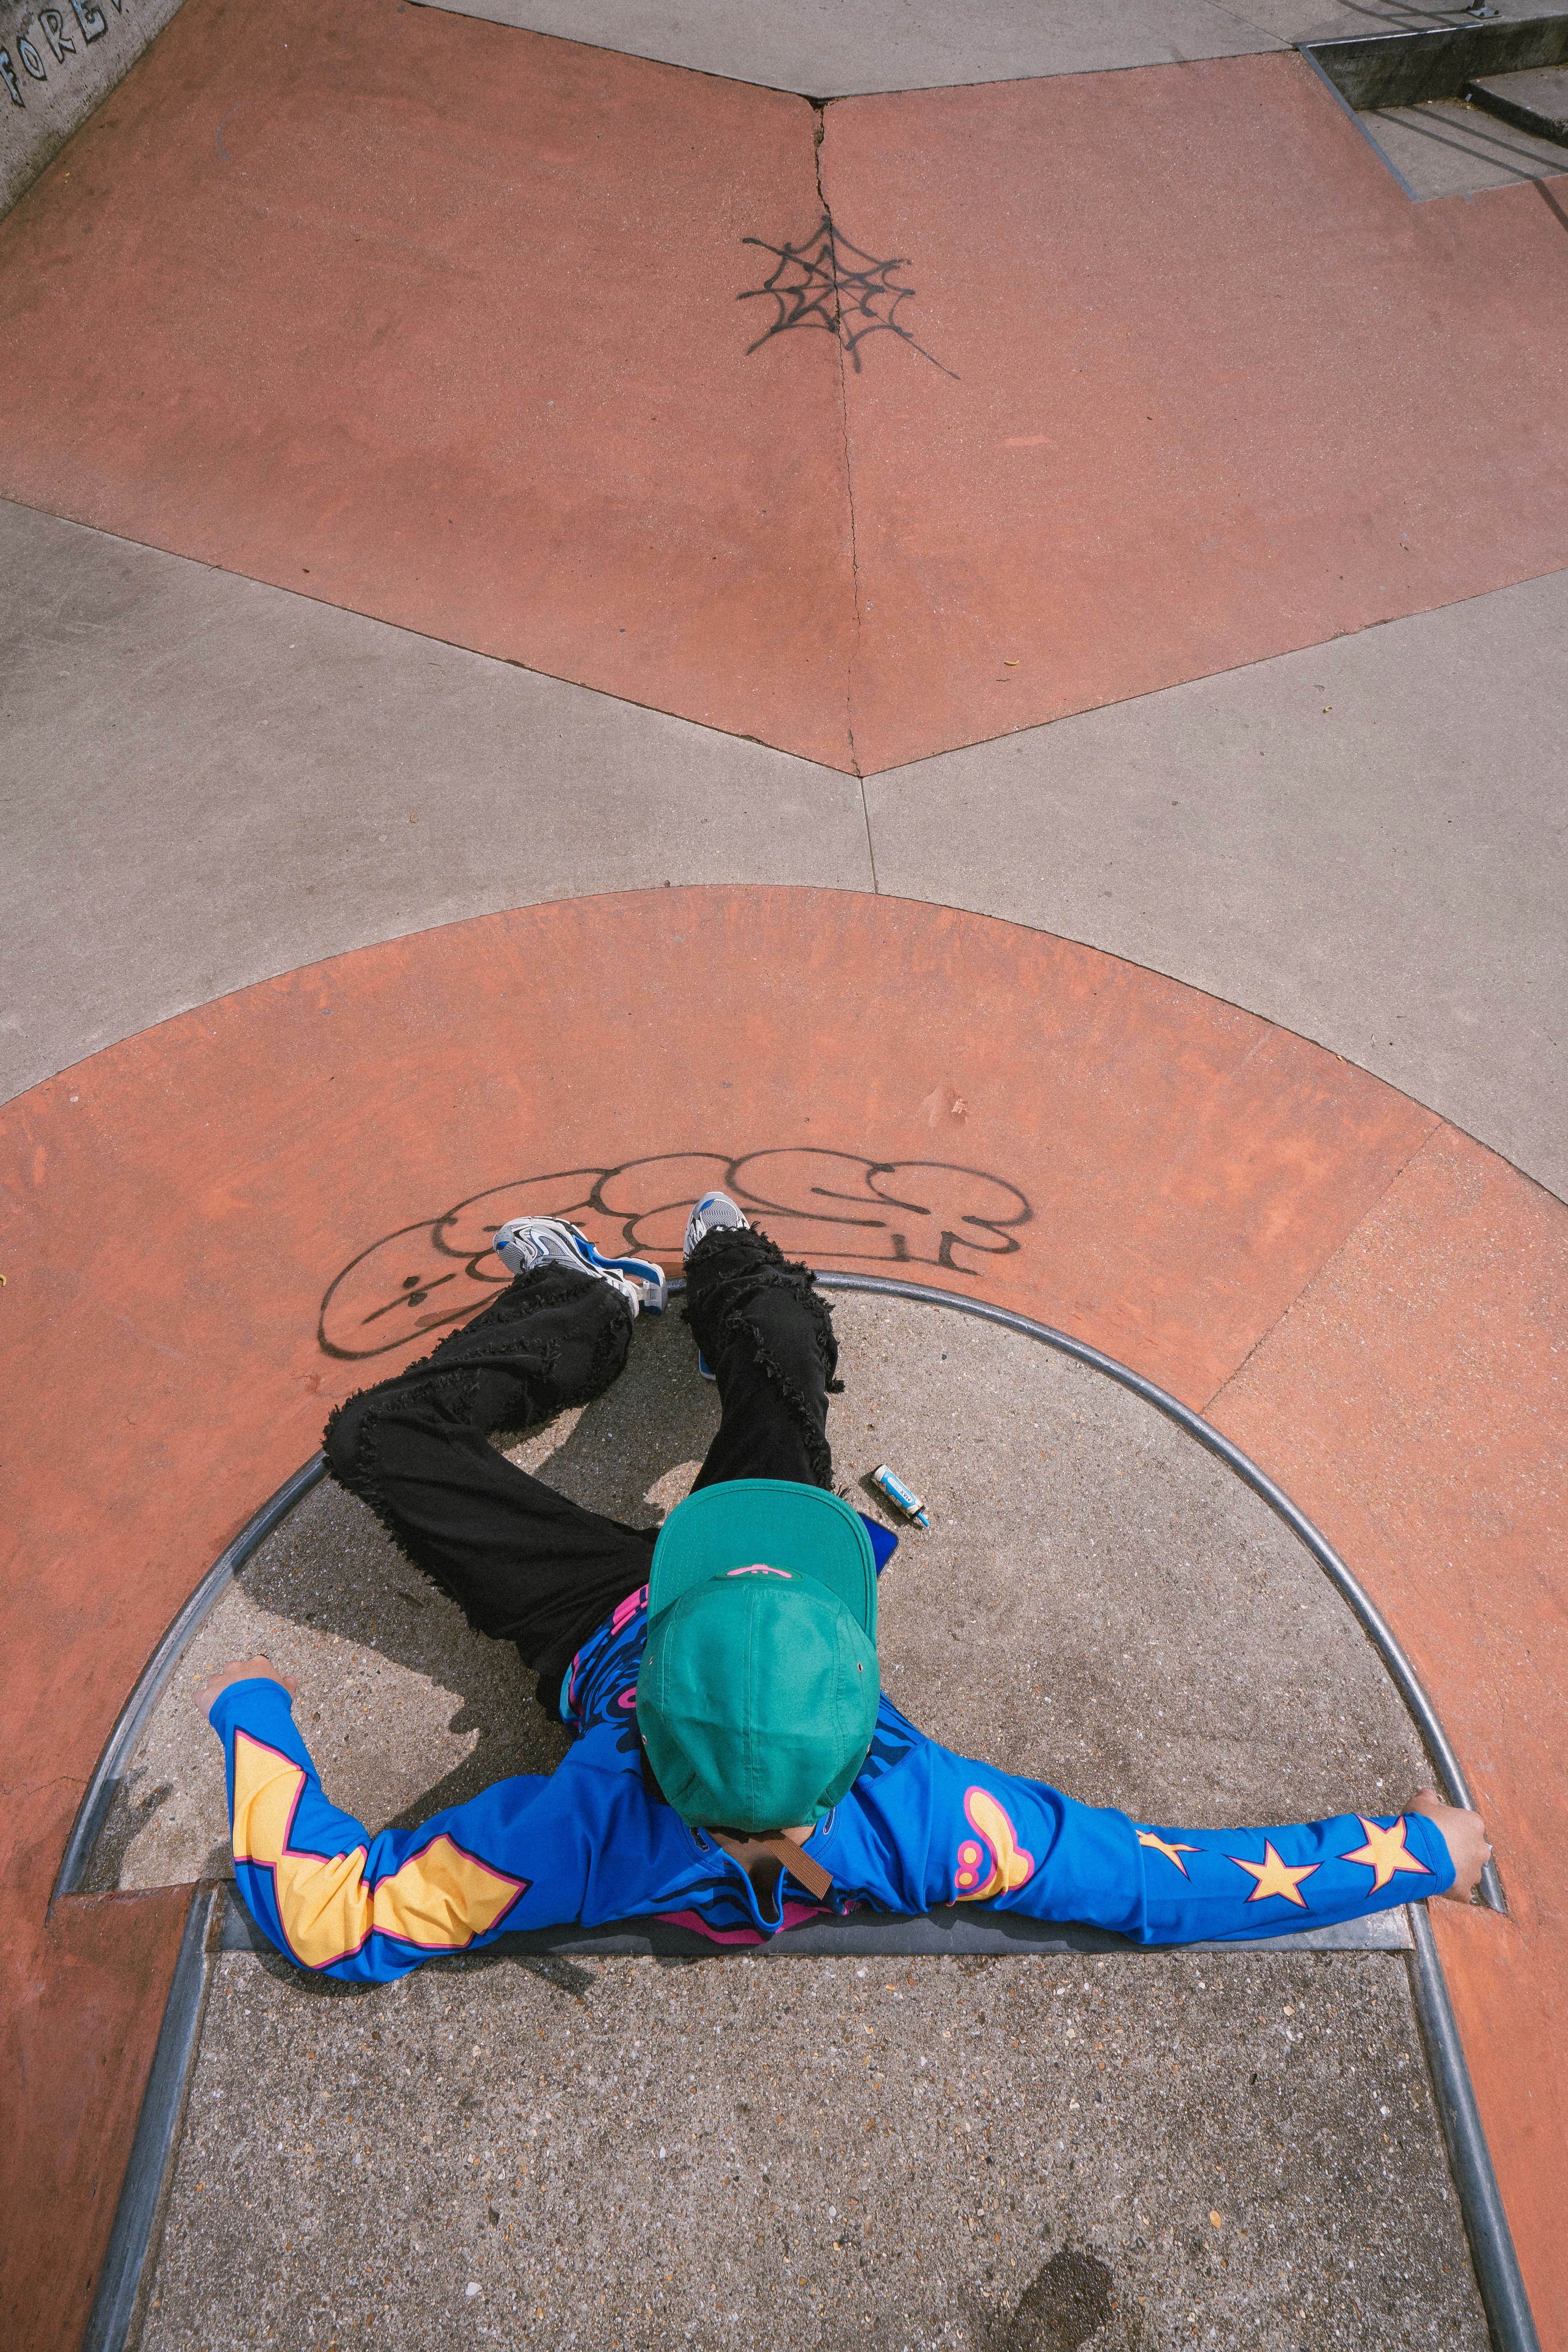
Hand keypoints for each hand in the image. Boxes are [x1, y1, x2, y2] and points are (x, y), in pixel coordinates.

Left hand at [193, 1655, 295, 1716]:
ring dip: (219, 1691)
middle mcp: (236, 1668)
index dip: (254, 1678)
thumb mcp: (286, 1692)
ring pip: (215, 1681)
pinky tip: (211, 1710)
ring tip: (226, 1705)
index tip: (256, 1689)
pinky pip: (201, 1696)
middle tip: (240, 1697)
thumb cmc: (272, 1701)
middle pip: (232, 1670)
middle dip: (234, 1681)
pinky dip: (205, 1701)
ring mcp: (219, 1681)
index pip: (254, 1666)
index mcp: (257, 1664)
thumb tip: (292, 1678)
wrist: (254, 1712)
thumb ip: (288, 1683)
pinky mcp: (205, 1695)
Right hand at [1407, 1788, 1490, 1902]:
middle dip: (1458, 1850)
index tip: (1438, 1830)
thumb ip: (1427, 1798)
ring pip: (1468, 1871)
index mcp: (1473, 1824)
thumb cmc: (1421, 1824)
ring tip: (1434, 1867)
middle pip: (1471, 1849)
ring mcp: (1474, 1871)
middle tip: (1437, 1850)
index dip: (1452, 1828)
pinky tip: (1437, 1884)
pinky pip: (1461, 1891)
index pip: (1468, 1825)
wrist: (1418, 1853)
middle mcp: (1480, 1848)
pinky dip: (1453, 1889)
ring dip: (1456, 1870)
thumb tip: (1428, 1793)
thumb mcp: (1420, 1804)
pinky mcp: (1465, 1890)